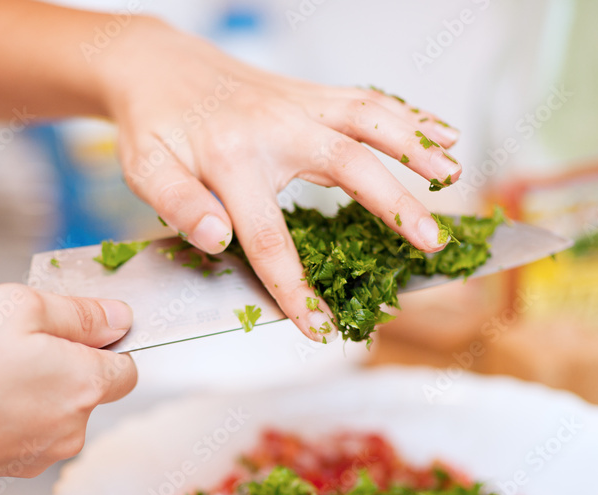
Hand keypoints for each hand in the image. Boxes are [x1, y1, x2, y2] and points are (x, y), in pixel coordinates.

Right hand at [0, 284, 136, 494]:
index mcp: (85, 386)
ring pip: (41, 400)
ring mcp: (37, 453)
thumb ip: (78, 313)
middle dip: (48, 354)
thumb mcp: (17, 306)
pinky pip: (11, 421)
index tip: (71, 326)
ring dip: (14, 374)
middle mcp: (70, 428)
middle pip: (80, 382)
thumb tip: (117, 317)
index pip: (127, 366)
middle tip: (0, 335)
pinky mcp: (4, 467)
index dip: (103, 341)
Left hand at [99, 17, 461, 341]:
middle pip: (348, 166)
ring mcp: (297, 105)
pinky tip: (442, 134)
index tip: (318, 326)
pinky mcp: (309, 94)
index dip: (295, 288)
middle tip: (431, 244)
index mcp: (231, 159)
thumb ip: (177, 203)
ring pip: (369, 120)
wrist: (156, 65)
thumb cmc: (152, 124)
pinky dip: (408, 115)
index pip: (269, 237)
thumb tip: (216, 237)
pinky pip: (367, 99)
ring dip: (416, 146)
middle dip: (394, 207)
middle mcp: (274, 127)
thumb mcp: (144, 167)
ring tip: (453, 176)